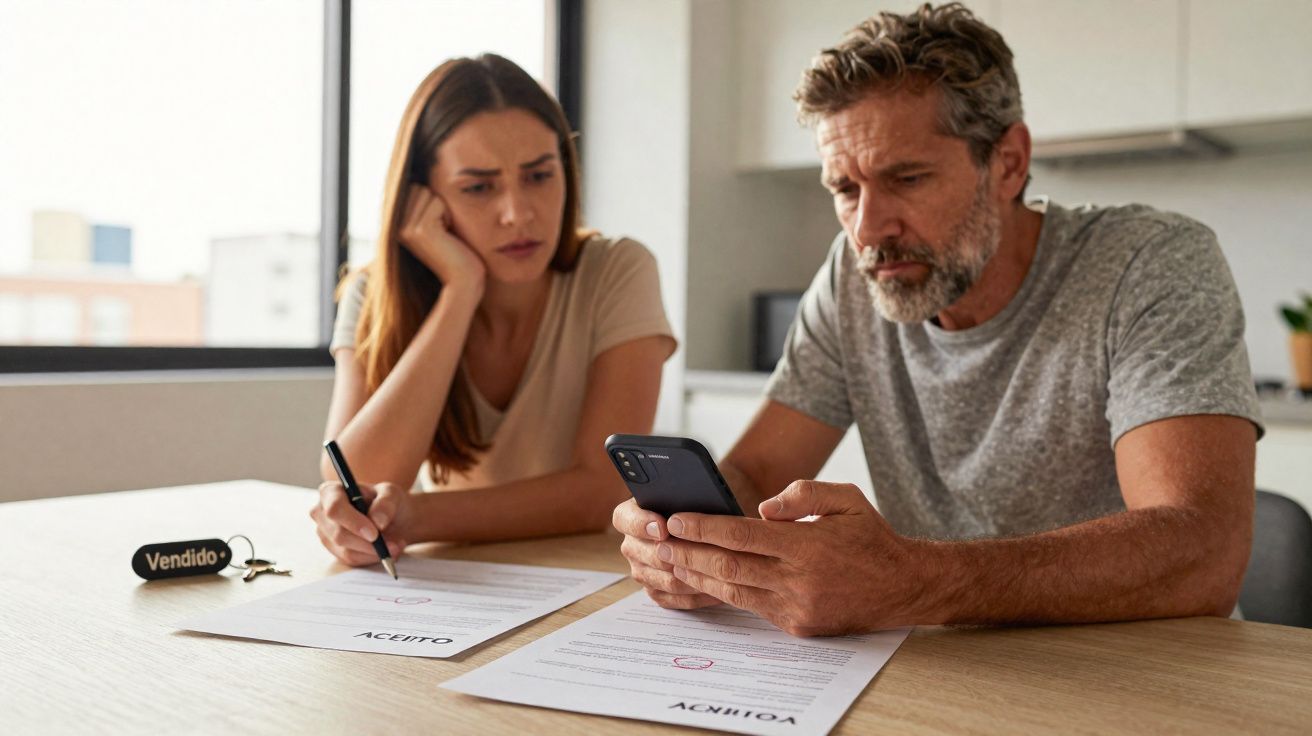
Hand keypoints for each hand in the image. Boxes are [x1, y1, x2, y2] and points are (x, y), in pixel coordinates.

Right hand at [310, 481, 409, 566]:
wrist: (393, 518)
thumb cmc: (388, 501)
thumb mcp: (392, 494)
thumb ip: (386, 504)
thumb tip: (377, 522)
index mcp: (331, 492)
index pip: (335, 509)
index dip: (353, 522)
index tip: (374, 533)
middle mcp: (322, 514)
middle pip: (339, 535)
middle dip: (369, 543)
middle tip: (394, 544)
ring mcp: (326, 535)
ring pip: (347, 551)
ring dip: (375, 552)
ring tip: (396, 545)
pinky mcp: (335, 552)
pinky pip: (353, 560)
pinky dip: (373, 558)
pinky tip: (387, 550)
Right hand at [397, 185, 485, 287]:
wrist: (463, 280)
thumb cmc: (455, 251)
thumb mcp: (434, 224)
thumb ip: (421, 204)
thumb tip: (419, 173)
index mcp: (394, 223)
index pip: (413, 186)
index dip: (431, 200)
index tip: (436, 225)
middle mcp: (395, 226)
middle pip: (419, 187)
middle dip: (437, 202)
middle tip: (442, 229)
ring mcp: (404, 228)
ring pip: (428, 193)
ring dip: (443, 209)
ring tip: (444, 233)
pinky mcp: (420, 230)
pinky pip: (438, 202)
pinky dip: (449, 215)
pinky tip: (448, 236)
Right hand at [612, 498, 721, 608]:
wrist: (711, 526)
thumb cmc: (702, 503)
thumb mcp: (695, 490)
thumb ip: (687, 494)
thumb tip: (693, 502)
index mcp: (633, 513)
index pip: (624, 518)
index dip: (640, 523)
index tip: (662, 527)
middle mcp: (633, 543)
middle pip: (642, 554)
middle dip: (670, 554)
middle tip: (696, 554)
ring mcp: (642, 568)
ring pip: (661, 579)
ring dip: (686, 576)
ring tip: (713, 572)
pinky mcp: (656, 590)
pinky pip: (671, 598)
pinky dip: (693, 594)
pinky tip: (715, 587)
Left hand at [657, 480, 934, 635]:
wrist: (903, 587)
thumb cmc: (870, 537)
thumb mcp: (845, 498)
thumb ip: (803, 494)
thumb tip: (763, 508)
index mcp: (807, 545)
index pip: (742, 536)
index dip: (703, 528)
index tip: (675, 519)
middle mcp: (798, 580)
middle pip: (728, 567)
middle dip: (688, 554)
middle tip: (659, 542)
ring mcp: (796, 607)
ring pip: (733, 592)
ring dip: (697, 576)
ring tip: (670, 561)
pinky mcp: (797, 626)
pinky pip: (751, 607)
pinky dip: (723, 593)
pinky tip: (703, 580)